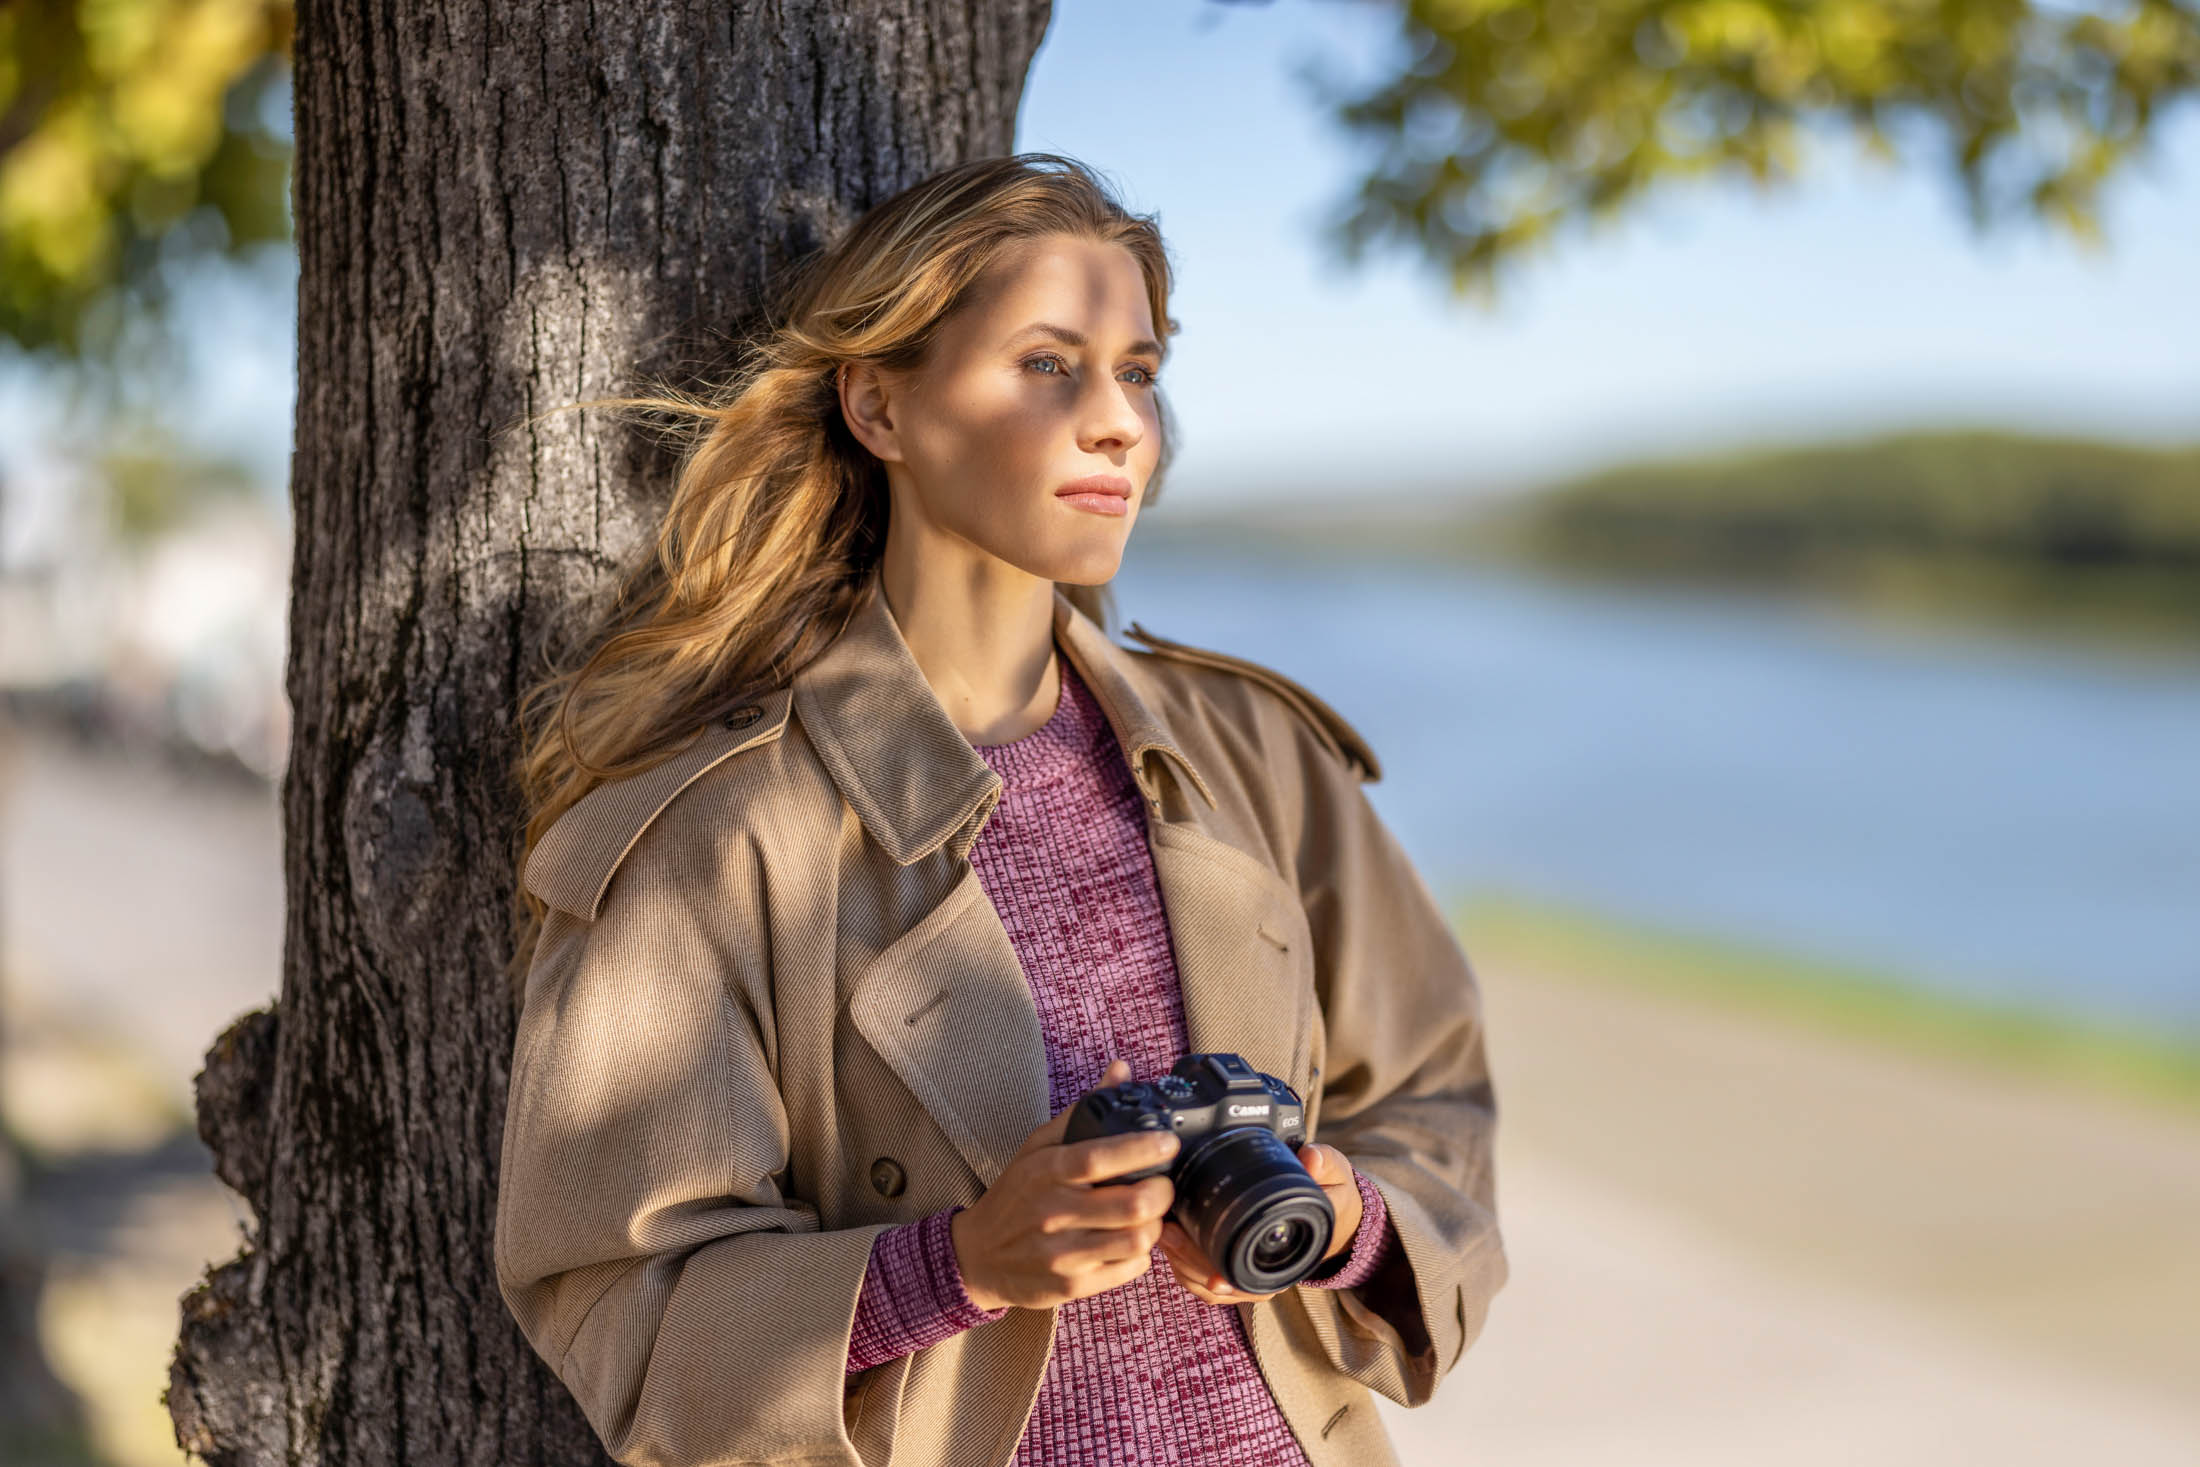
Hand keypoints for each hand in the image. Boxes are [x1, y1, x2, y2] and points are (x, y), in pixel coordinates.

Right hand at [950, 1058, 1179, 1311]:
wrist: (976, 1255)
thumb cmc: (1016, 1195)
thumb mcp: (1039, 1147)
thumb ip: (1083, 1110)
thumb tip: (1121, 1069)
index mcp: (1047, 1172)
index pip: (1099, 1158)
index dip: (1143, 1149)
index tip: (1168, 1142)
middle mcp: (1053, 1212)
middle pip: (1132, 1204)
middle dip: (1162, 1192)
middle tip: (1163, 1184)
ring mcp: (1062, 1253)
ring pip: (1136, 1240)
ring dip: (1154, 1225)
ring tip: (1147, 1215)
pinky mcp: (1070, 1286)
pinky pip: (1127, 1270)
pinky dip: (1139, 1254)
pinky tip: (1128, 1242)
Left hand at [1157, 1141, 1362, 1305]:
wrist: (1336, 1206)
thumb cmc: (1333, 1190)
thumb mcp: (1336, 1171)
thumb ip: (1324, 1162)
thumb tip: (1308, 1160)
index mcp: (1296, 1254)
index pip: (1263, 1280)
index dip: (1235, 1281)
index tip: (1213, 1278)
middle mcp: (1273, 1270)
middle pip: (1226, 1287)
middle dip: (1194, 1265)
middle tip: (1170, 1235)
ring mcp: (1253, 1270)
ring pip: (1210, 1286)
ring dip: (1183, 1265)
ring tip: (1164, 1234)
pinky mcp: (1237, 1263)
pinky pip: (1206, 1278)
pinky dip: (1184, 1265)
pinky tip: (1168, 1240)